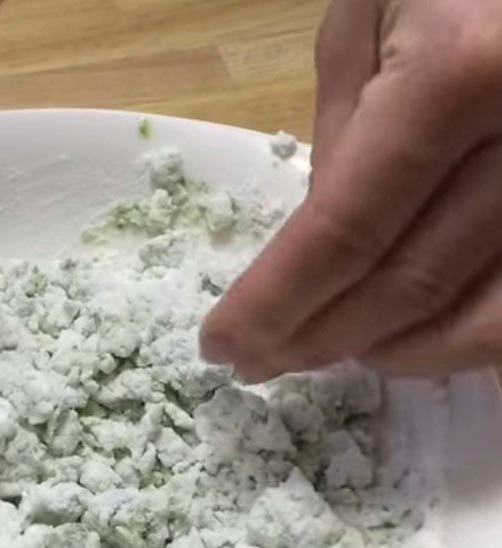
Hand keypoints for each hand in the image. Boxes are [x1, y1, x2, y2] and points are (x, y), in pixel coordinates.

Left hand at [200, 0, 501, 378]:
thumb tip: (314, 243)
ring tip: (321, 352)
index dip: (273, 306)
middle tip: (256, 364)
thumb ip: (338, 134)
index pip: (341, 236)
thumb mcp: (369, 18)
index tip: (221, 346)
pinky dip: (454, 339)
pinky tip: (404, 338)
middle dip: (314, 340)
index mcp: (458, 77)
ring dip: (385, 353)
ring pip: (475, 321)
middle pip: (404, 287)